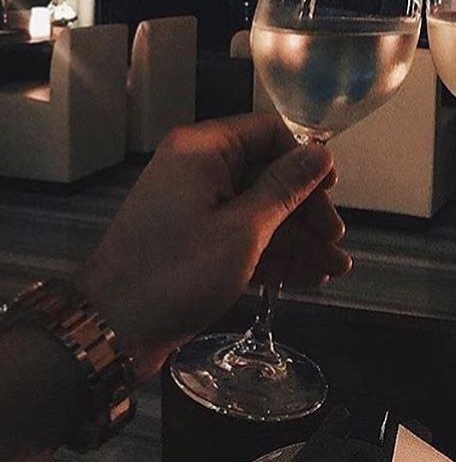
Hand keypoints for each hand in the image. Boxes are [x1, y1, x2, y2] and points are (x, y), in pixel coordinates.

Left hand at [75, 114, 351, 380]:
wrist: (112, 329)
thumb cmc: (179, 270)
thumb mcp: (243, 228)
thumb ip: (285, 188)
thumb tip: (321, 152)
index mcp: (203, 150)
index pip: (268, 133)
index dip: (304, 158)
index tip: (332, 189)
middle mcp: (199, 171)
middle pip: (267, 175)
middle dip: (306, 209)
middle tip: (336, 239)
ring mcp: (196, 210)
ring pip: (259, 213)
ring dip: (298, 239)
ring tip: (337, 268)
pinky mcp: (196, 245)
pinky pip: (243, 238)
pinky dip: (273, 255)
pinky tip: (310, 277)